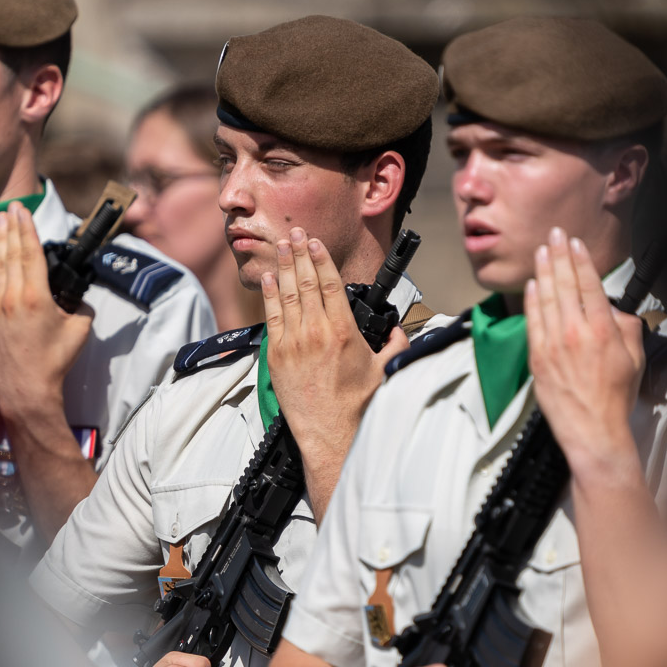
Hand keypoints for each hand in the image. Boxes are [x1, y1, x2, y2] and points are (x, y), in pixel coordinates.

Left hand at [0, 200, 94, 419]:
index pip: (32, 254)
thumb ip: (80, 308)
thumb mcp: (79, 331)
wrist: (25, 388)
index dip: (27, 230)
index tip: (23, 212)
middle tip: (9, 207)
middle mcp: (13, 297)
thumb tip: (77, 300)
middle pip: (12, 254)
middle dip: (11, 228)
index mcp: (37, 297)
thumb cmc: (53, 361)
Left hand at [261, 228, 408, 489]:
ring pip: (286, 295)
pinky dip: (269, 295)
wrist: (330, 433)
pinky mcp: (277, 356)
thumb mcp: (384, 371)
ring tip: (281, 246)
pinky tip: (268, 279)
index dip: (321, 259)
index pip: (329, 284)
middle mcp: (316, 332)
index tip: (315, 242)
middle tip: (295, 233)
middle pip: (305, 282)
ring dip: (283, 268)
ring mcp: (293, 343)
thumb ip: (395, 346)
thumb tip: (399, 331)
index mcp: (344, 332)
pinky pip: (271, 317)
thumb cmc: (357, 405)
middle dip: (299, 254)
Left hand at [524, 227, 645, 475]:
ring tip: (542, 251)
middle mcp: (575, 332)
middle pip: (565, 284)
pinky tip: (533, 284)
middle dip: (559, 255)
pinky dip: (532, 299)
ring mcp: (552, 343)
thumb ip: (627, 328)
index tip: (575, 243)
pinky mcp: (537, 357)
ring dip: (544, 270)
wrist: (592, 430)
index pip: (589, 285)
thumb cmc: (615, 398)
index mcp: (602, 331)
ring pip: (546, 297)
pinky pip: (533, 320)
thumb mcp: (635, 359)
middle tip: (554, 234)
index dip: (581, 260)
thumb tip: (614, 311)